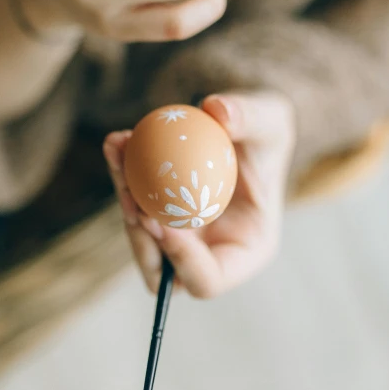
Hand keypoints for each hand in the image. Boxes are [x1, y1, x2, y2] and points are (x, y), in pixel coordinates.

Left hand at [103, 91, 295, 297]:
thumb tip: (217, 110)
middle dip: (141, 238)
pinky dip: (122, 174)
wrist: (245, 125)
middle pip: (162, 269)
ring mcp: (181, 235)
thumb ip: (252, 115)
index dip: (180, 260)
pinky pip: (133, 201)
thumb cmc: (267, 128)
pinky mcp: (158, 211)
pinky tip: (116, 141)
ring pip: (141, 235)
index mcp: (246, 251)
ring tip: (118, 155)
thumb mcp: (272, 118)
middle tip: (130, 197)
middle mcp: (210, 251)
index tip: (161, 220)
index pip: (207, 279)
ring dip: (124, 199)